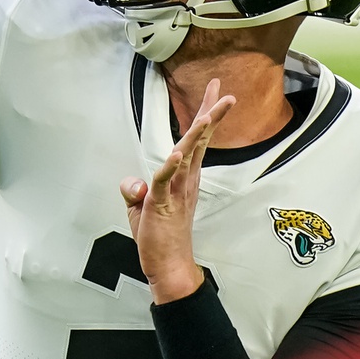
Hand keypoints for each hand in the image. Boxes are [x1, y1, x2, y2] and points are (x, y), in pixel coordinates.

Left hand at [121, 79, 233, 303]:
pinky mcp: (161, 204)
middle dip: (210, 116)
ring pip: (186, 157)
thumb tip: (135, 182)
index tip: (217, 93)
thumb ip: (134, 188)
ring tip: (206, 116)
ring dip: (194, 136)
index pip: (196, 141)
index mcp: (184, 177)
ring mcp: (175, 191)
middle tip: (226, 93)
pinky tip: (175, 154)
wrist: (168, 266)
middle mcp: (185, 180)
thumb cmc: (158, 235)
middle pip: (199, 142)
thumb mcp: (139, 207)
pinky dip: (169, 167)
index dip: (205, 116)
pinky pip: (164, 182)